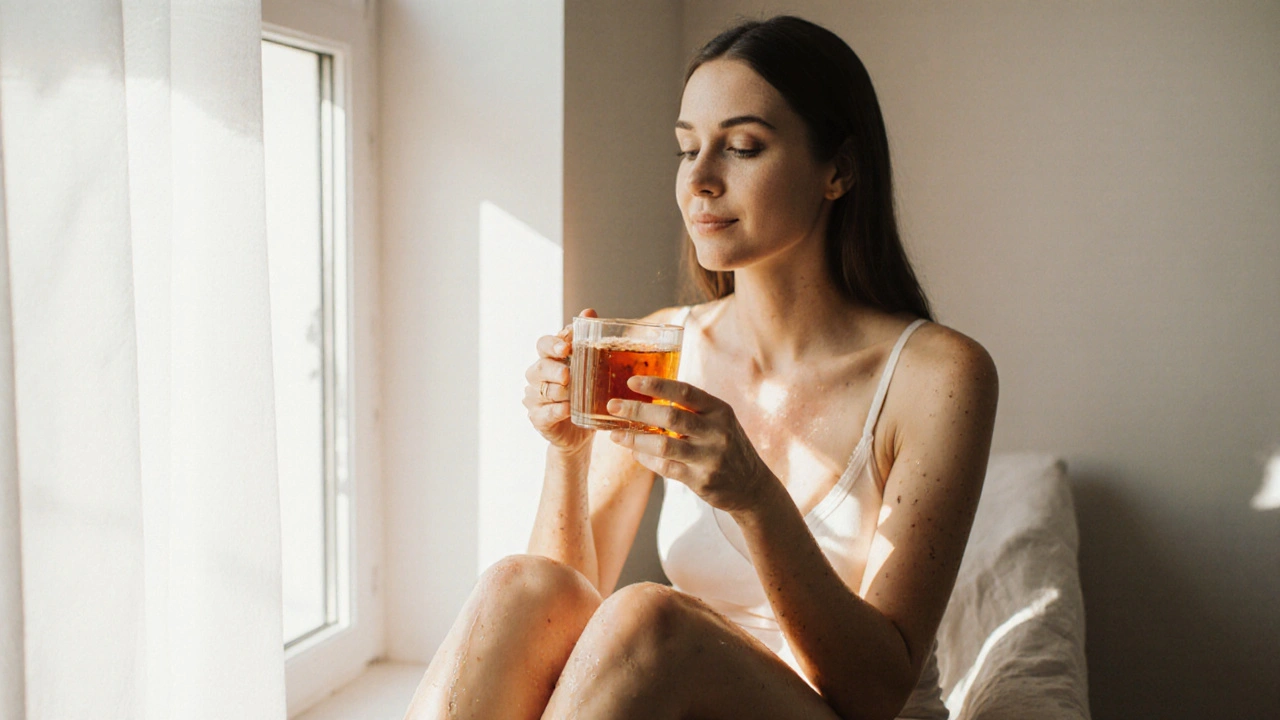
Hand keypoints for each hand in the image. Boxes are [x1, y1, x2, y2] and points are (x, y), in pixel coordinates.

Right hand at [524, 309, 596, 453]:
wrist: (581, 431)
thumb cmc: (585, 394)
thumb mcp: (591, 367)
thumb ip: (588, 341)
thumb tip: (589, 312)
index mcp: (550, 359)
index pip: (544, 344)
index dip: (554, 343)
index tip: (567, 345)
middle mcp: (538, 377)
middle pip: (539, 366)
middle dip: (554, 369)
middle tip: (567, 374)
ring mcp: (535, 399)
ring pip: (542, 390)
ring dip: (558, 391)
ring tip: (573, 394)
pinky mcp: (538, 419)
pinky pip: (544, 414)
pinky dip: (556, 411)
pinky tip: (567, 409)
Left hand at [606, 376, 776, 514]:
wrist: (752, 486)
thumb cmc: (727, 447)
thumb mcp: (719, 421)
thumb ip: (692, 409)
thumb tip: (649, 396)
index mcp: (720, 410)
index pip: (685, 391)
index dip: (657, 385)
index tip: (631, 382)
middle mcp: (717, 431)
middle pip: (671, 416)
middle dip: (637, 409)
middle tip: (613, 406)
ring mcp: (710, 457)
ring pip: (664, 444)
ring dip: (635, 438)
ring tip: (615, 434)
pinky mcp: (702, 481)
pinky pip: (666, 467)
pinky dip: (647, 459)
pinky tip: (635, 452)